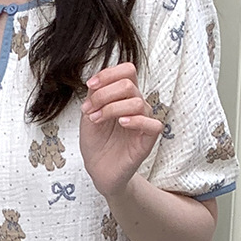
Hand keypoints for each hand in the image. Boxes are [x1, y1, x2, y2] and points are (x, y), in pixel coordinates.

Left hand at [78, 61, 164, 198]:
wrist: (98, 169)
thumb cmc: (96, 142)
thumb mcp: (89, 114)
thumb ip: (94, 95)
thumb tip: (98, 80)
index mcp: (124, 96)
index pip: (127, 71)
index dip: (109, 74)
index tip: (90, 86)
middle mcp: (136, 105)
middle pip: (128, 84)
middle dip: (104, 94)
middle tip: (90, 110)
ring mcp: (143, 121)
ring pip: (136, 102)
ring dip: (112, 108)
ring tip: (97, 120)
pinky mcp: (148, 139)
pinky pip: (152, 124)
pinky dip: (136, 121)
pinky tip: (121, 124)